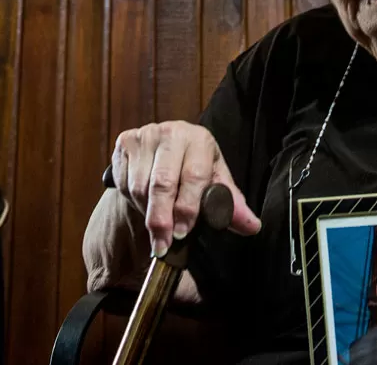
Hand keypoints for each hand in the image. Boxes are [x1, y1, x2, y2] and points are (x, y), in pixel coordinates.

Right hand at [110, 121, 260, 257]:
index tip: (182, 233)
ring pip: (139, 186)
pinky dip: (131, 200)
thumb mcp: (216, 183)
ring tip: (157, 224)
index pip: (193, 176)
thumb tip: (253, 226)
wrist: (167, 148)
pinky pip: (123, 182)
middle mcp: (172, 132)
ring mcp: (145, 135)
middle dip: (162, 219)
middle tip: (162, 245)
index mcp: (200, 139)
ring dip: (146, 213)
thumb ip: (232, 206)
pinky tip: (144, 204)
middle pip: (162, 183)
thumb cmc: (196, 168)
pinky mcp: (125, 142)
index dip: (187, 208)